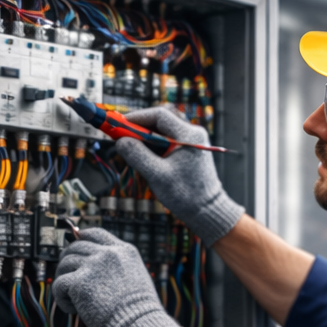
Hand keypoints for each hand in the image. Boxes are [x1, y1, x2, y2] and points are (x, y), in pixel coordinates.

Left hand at [52, 227, 182, 326]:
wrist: (140, 325)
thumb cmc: (140, 310)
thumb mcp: (136, 277)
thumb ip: (118, 266)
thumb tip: (96, 268)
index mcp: (124, 251)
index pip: (95, 233)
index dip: (80, 237)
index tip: (75, 246)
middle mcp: (108, 254)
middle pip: (75, 246)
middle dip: (69, 260)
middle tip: (70, 277)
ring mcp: (93, 266)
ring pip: (64, 263)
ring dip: (65, 279)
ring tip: (73, 297)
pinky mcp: (79, 282)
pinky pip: (59, 284)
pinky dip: (62, 298)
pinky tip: (73, 309)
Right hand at [111, 107, 243, 245]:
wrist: (207, 211)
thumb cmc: (186, 195)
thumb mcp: (157, 175)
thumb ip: (137, 155)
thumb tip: (120, 141)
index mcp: (189, 135)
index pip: (159, 115)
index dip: (136, 118)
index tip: (119, 125)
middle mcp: (193, 133)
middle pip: (160, 121)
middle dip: (139, 128)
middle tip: (121, 137)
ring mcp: (192, 141)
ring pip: (162, 131)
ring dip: (145, 138)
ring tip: (131, 150)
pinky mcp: (189, 150)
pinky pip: (167, 141)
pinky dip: (153, 146)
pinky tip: (144, 158)